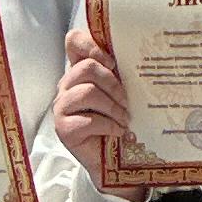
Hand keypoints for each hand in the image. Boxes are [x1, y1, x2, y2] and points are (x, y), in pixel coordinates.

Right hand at [52, 21, 136, 182]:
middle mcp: (67, 86)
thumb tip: (140, 53)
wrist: (115, 159)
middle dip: (113, 84)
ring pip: (87, 92)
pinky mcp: (63, 129)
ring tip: (124, 119)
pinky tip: (118, 132)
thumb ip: (121, 73)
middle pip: (86, 68)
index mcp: (80, 72)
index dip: (91, 45)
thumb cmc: (120, 121)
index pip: (74, 41)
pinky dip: (109, 125)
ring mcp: (62, 107)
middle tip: (127, 102)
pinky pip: (88, 120)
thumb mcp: (122, 92)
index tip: (112, 62)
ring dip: (113, 107)